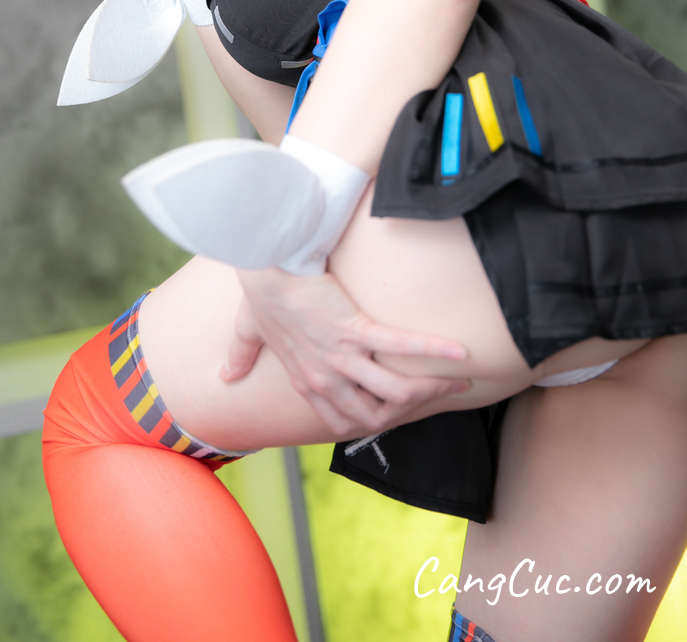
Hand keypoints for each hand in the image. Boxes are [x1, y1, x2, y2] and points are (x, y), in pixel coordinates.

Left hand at [220, 267, 469, 438]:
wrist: (265, 263)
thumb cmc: (260, 292)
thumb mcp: (248, 331)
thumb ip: (240, 357)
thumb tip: (226, 375)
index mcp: (304, 380)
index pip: (343, 420)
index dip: (372, 422)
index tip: (395, 412)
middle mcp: (324, 377)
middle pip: (377, 414)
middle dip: (412, 411)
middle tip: (440, 394)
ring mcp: (341, 356)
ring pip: (396, 391)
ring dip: (431, 388)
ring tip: (460, 378)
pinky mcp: (354, 329)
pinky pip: (401, 346)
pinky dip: (434, 350)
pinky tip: (460, 351)